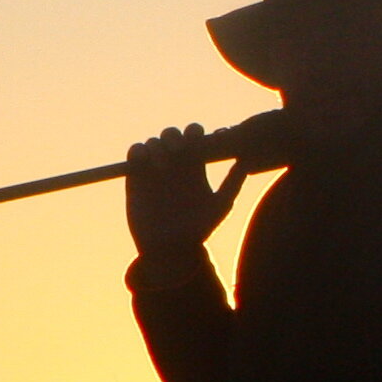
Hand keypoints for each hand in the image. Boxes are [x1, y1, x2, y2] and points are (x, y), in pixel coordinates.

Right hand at [124, 126, 247, 260]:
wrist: (169, 248)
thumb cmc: (198, 229)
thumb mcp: (220, 205)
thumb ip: (232, 182)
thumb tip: (246, 159)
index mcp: (195, 166)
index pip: (195, 137)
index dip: (196, 133)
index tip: (200, 140)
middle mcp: (175, 164)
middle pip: (173, 134)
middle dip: (176, 136)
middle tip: (180, 149)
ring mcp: (154, 168)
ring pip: (154, 142)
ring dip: (158, 146)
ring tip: (163, 165)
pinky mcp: (136, 175)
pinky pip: (135, 152)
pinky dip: (139, 151)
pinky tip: (146, 161)